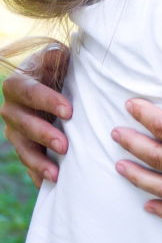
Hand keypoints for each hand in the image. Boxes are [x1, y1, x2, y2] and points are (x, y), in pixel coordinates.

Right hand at [0, 45, 71, 186]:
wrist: (57, 80)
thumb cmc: (61, 67)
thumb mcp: (59, 57)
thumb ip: (56, 57)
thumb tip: (58, 57)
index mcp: (18, 82)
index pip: (28, 92)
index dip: (46, 101)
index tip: (69, 111)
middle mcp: (11, 107)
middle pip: (22, 122)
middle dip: (43, 134)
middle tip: (65, 145)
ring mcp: (15, 128)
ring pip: (21, 146)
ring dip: (38, 161)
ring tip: (55, 174)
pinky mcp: (23, 145)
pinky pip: (27, 162)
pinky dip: (37, 174)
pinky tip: (49, 185)